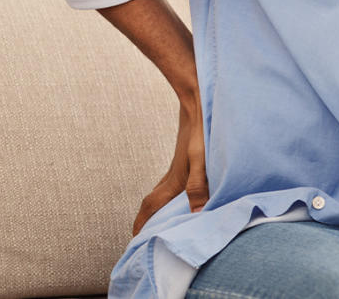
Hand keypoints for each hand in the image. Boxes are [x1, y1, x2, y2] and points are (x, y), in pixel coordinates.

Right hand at [132, 91, 208, 234]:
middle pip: (153, 201)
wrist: (197, 100)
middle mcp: (172, 174)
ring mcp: (177, 165)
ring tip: (163, 219)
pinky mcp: (185, 157)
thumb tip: (196, 214)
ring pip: (162, 190)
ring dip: (159, 206)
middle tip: (145, 233)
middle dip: (148, 219)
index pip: (152, 206)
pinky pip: (172, 181)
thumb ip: (199, 186)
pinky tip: (183, 190)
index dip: (142, 223)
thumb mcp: (203, 160)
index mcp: (174, 180)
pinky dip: (171, 193)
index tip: (134, 238)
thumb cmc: (201, 130)